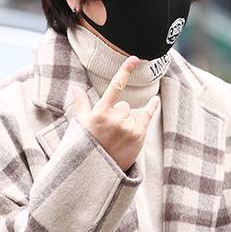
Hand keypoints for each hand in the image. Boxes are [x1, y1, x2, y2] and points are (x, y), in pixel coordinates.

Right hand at [71, 55, 160, 171]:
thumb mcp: (81, 125)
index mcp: (100, 112)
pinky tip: (155, 100)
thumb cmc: (87, 147)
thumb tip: (75, 88)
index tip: (134, 59)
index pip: (115, 86)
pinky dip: (151, 107)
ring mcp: (128, 127)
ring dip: (126, 123)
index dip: (125, 71)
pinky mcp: (138, 136)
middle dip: (118, 115)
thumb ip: (81, 105)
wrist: (96, 172)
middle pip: (123, 106)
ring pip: (131, 114)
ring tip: (116, 139)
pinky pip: (147, 116)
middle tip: (109, 133)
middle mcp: (115, 118)